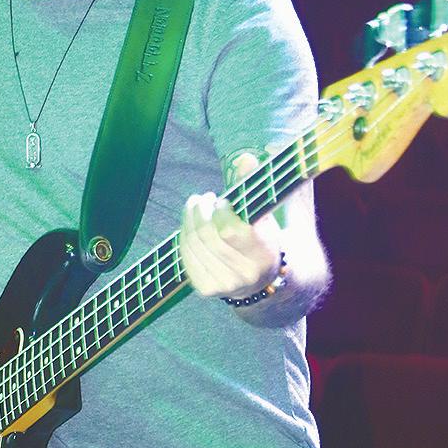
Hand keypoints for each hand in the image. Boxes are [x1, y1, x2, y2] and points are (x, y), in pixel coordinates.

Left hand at [180, 154, 280, 298]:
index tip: (221, 200)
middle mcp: (244, 275)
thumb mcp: (264, 214)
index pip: (230, 231)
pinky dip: (184, 235)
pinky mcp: (206, 289)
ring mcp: (223, 286)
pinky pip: (186, 256)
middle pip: (208, 237)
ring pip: (194, 244)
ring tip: (195, 205)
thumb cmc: (261, 238)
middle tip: (202, 198)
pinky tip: (190, 223)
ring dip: (189, 219)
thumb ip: (254, 187)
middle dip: (200, 211)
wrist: (261, 280)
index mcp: (263, 255)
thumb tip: (245, 158)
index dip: (219, 211)